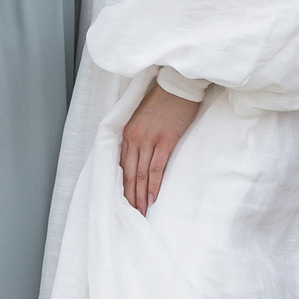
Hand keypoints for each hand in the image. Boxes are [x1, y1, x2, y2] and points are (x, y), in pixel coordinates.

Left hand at [119, 83, 203, 215]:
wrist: (177, 85)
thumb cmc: (162, 100)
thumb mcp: (142, 117)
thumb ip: (138, 135)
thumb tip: (138, 157)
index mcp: (127, 133)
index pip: (121, 166)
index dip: (122, 186)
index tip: (123, 201)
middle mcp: (134, 138)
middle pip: (129, 173)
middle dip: (129, 196)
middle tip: (130, 214)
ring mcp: (149, 139)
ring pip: (141, 174)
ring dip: (141, 195)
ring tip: (141, 212)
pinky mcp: (166, 140)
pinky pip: (157, 167)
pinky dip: (154, 184)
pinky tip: (153, 197)